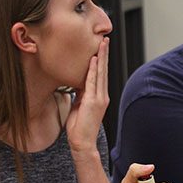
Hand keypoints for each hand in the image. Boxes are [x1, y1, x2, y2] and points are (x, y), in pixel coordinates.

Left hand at [66, 37, 110, 154]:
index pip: (101, 74)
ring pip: (101, 73)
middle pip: (104, 70)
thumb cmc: (79, 128)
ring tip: (102, 43)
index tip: (100, 47)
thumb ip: (80, 94)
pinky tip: (94, 59)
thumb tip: (77, 84)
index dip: (101, 60)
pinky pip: (93, 82)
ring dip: (101, 57)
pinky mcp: (93, 102)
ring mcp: (99, 98)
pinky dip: (94, 70)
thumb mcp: (79, 106)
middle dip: (104, 54)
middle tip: (105, 38)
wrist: (82, 143)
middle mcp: (102, 96)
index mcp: (99, 97)